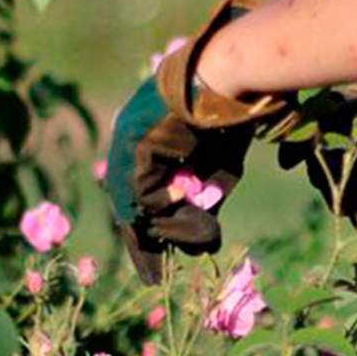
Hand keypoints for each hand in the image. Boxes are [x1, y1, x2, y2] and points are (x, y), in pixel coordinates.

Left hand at [106, 0, 291, 284]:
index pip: (138, 199)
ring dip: (172, 230)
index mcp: (143, 144)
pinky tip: (194, 211)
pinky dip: (170, 214)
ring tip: (206, 235)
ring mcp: (125, 144)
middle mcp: (126, 144)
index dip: (149, 232)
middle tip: (152, 279)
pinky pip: (146, 199)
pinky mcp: (132, 147)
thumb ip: (203, 201)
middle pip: (128, 210)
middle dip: (142, 248)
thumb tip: (201, 240)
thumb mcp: (218, 169)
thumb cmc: (231, 114)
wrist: (230, 75)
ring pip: (138, 209)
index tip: (157, 262)